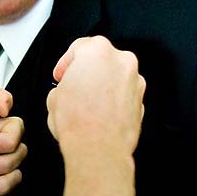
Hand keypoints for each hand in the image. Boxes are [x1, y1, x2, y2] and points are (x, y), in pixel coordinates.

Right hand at [47, 36, 145, 158]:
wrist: (98, 148)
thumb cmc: (78, 121)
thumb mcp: (54, 95)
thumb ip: (65, 83)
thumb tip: (68, 90)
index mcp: (98, 50)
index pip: (79, 47)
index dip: (66, 63)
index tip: (62, 74)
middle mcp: (121, 61)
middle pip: (101, 59)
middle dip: (87, 72)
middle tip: (74, 87)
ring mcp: (135, 81)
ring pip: (115, 77)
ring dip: (102, 86)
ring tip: (87, 104)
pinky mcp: (141, 101)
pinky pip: (124, 94)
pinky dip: (114, 101)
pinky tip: (99, 114)